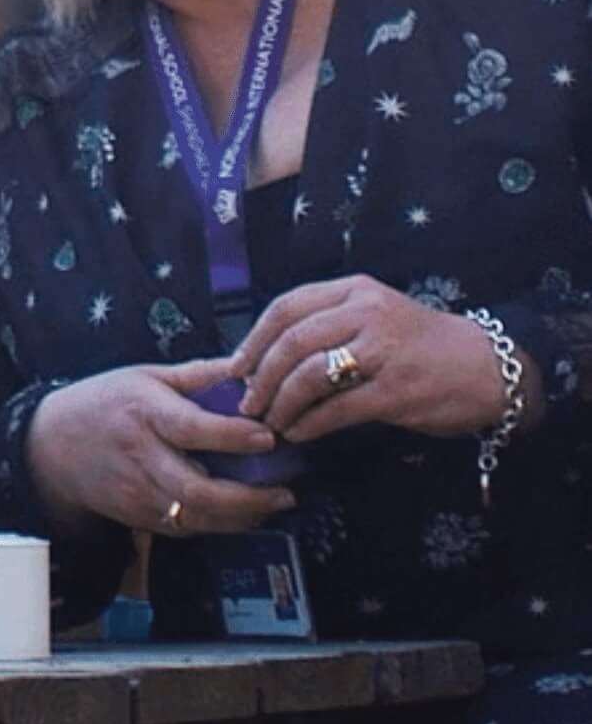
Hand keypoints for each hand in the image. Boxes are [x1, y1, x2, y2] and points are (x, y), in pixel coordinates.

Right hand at [26, 356, 296, 537]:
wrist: (52, 445)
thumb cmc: (106, 402)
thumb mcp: (146, 376)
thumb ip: (200, 375)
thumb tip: (250, 367)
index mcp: (144, 412)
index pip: (191, 428)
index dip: (232, 435)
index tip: (269, 437)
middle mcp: (140, 456)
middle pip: (197, 490)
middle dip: (248, 499)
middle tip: (285, 492)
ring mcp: (137, 492)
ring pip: (196, 517)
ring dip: (241, 517)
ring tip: (274, 504)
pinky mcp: (138, 516)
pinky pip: (186, 528)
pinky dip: (219, 525)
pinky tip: (244, 513)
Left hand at [234, 275, 539, 444]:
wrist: (488, 366)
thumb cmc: (418, 344)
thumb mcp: (373, 317)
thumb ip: (326, 327)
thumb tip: (262, 360)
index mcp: (354, 289)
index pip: (286, 307)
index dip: (253, 340)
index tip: (235, 367)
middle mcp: (366, 312)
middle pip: (291, 341)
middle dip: (260, 376)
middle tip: (246, 403)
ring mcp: (383, 350)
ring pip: (309, 374)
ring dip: (280, 403)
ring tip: (270, 423)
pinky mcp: (397, 390)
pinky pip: (338, 408)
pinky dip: (310, 424)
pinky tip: (299, 434)